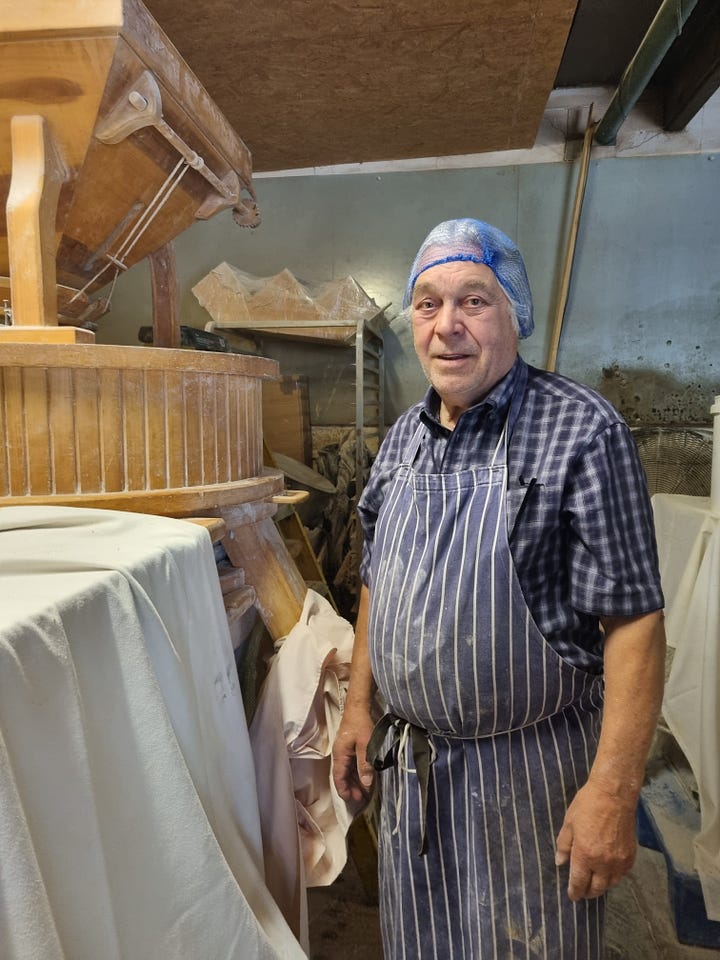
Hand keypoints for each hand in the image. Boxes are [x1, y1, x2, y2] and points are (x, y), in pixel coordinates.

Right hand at [332, 700, 375, 808]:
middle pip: (343, 777)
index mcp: (340, 755)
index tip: (352, 800)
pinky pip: (351, 766)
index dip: (344, 790)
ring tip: (364, 793)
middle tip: (362, 800)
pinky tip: (365, 779)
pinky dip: (357, 774)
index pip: (339, 778)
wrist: (358, 708)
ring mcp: (344, 752)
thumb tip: (366, 783)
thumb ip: (365, 764)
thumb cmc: (361, 724)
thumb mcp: (365, 745)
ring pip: (347, 772)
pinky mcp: (350, 749)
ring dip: (354, 783)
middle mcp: (340, 756)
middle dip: (351, 789)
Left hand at [555, 780, 637, 900]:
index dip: (574, 892)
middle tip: (582, 891)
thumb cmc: (587, 805)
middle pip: (596, 889)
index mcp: (585, 855)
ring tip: (595, 881)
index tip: (572, 896)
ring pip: (611, 884)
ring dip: (602, 886)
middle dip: (588, 892)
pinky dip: (615, 876)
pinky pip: (622, 874)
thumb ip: (563, 845)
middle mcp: (603, 863)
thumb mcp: (569, 823)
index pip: (579, 882)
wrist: (614, 795)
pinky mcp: (631, 856)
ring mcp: (619, 861)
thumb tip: (560, 863)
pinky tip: (609, 871)